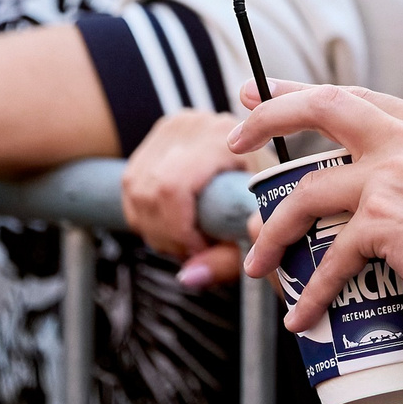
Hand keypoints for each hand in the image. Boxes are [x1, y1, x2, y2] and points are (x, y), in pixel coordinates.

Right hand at [122, 109, 256, 289]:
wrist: (269, 146)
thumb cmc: (270, 188)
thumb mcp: (257, 222)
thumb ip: (227, 258)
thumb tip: (188, 278)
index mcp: (222, 136)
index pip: (172, 187)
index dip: (178, 229)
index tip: (200, 249)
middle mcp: (192, 125)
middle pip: (150, 192)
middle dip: (166, 234)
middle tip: (193, 250)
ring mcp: (170, 130)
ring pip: (136, 191)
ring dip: (155, 228)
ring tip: (186, 239)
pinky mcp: (155, 141)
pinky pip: (133, 187)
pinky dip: (147, 216)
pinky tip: (173, 226)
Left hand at [230, 79, 402, 337]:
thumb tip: (383, 193)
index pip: (357, 96)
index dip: (303, 94)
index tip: (264, 96)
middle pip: (323, 107)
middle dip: (269, 117)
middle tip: (234, 137)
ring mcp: (398, 175)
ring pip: (307, 191)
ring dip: (273, 231)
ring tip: (259, 264)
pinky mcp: (388, 220)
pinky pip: (330, 256)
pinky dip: (310, 290)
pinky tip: (301, 314)